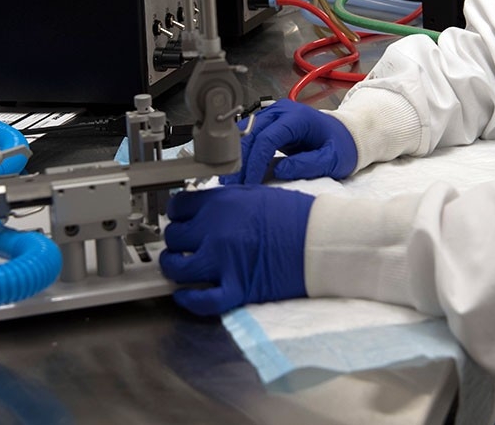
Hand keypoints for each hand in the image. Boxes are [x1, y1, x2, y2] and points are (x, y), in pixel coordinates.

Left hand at [160, 185, 313, 315]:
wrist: (320, 239)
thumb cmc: (295, 215)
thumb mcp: (254, 193)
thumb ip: (225, 201)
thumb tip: (203, 210)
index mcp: (222, 203)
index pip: (178, 206)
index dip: (177, 213)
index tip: (181, 218)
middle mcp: (216, 230)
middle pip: (174, 236)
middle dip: (176, 240)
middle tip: (183, 243)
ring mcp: (224, 261)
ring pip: (178, 268)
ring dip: (174, 268)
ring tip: (179, 267)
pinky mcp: (237, 288)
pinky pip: (202, 300)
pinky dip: (189, 301)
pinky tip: (185, 296)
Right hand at [221, 98, 356, 184]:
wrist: (347, 134)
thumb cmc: (342, 146)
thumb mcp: (332, 160)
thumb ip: (307, 165)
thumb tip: (279, 171)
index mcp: (297, 117)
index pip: (266, 138)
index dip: (255, 162)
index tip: (250, 182)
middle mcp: (282, 111)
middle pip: (251, 134)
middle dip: (241, 161)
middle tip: (234, 184)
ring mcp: (274, 114)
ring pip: (246, 132)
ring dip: (237, 156)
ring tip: (232, 179)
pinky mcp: (270, 122)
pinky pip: (250, 134)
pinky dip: (242, 151)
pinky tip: (239, 168)